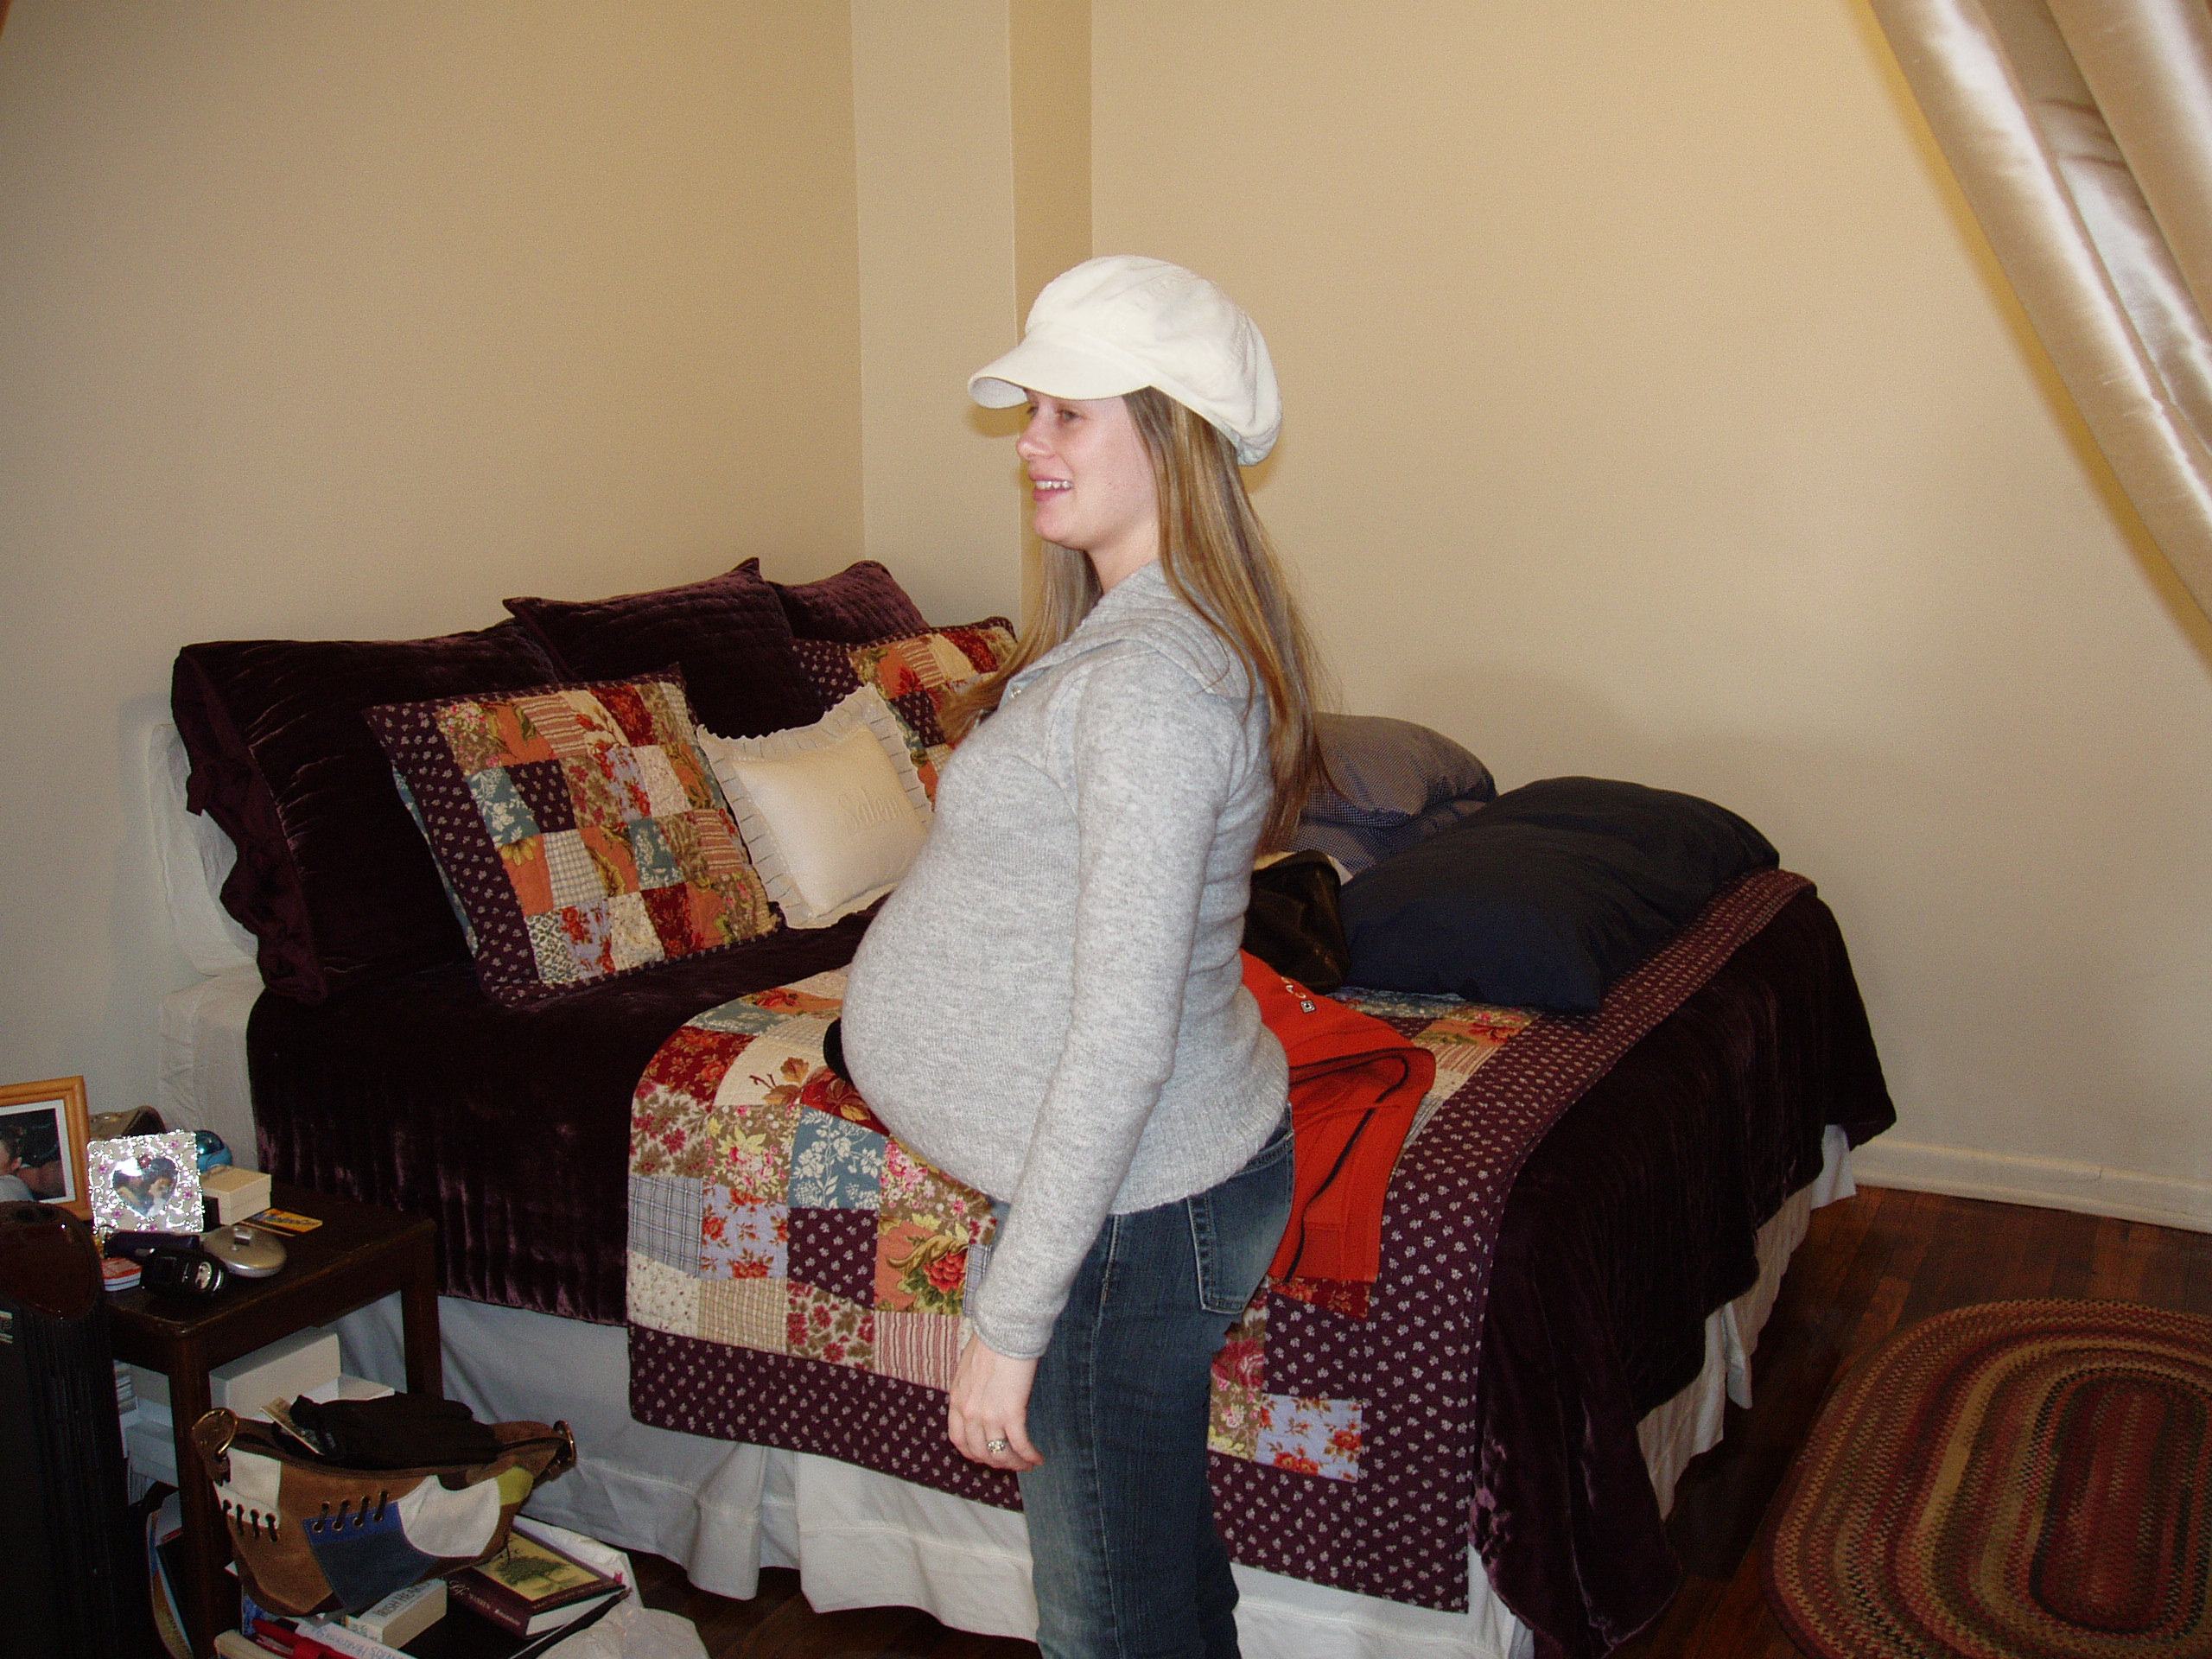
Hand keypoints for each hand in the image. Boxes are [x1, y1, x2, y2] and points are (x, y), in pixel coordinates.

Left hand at [947, 1332, 1042, 1469]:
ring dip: (1015, 1464)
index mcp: (957, 1400)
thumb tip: (981, 1396)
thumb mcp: (968, 1368)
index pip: (959, 1440)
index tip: (985, 1456)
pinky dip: (1029, 1456)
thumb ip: (970, 1388)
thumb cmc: (990, 1341)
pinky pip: (1019, 1444)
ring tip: (1028, 1464)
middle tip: (1011, 1463)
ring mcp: (988, 1415)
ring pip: (1000, 1453)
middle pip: (980, 1452)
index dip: (973, 1453)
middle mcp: (968, 1412)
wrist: (1003, 1330)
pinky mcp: (1011, 1413)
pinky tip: (1038, 1459)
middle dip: (997, 1463)